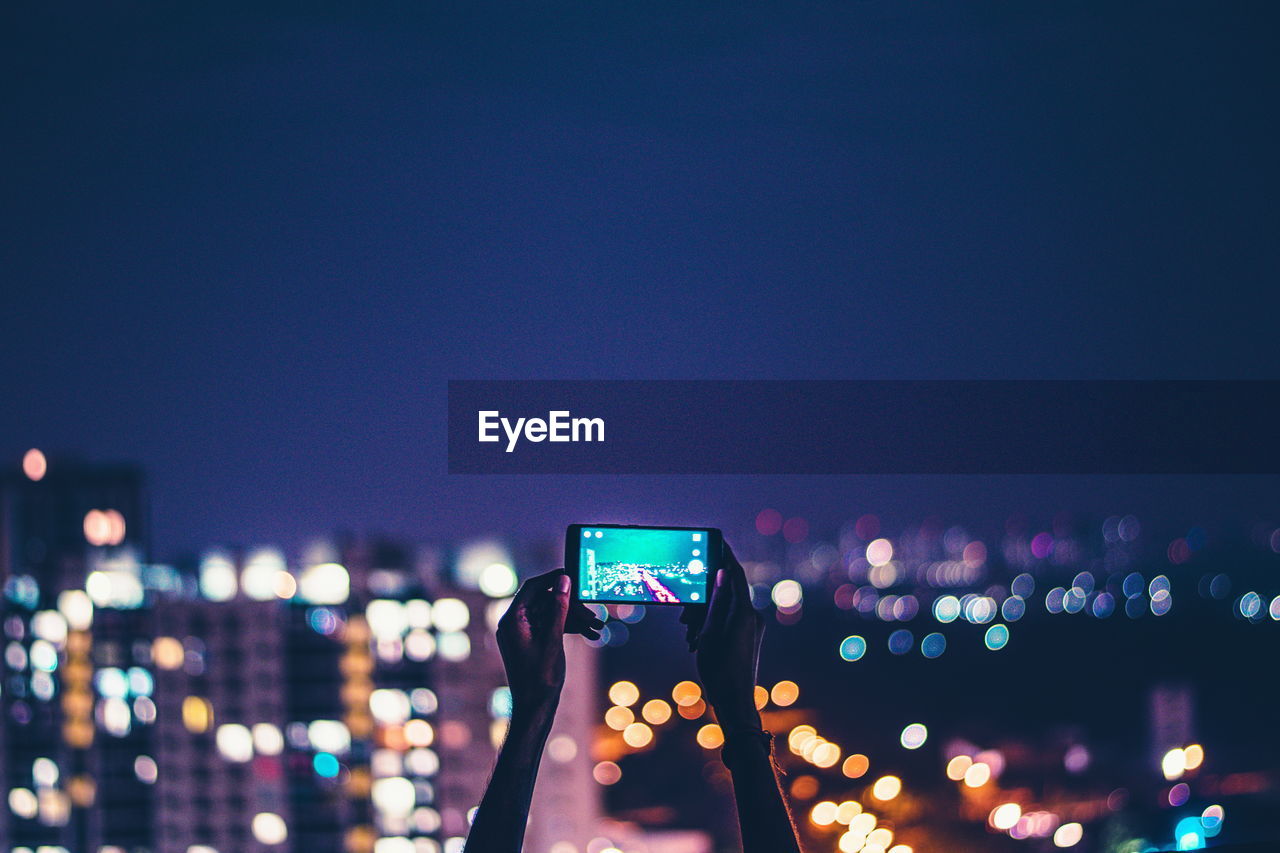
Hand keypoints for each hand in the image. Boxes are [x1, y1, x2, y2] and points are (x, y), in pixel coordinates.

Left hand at [496, 569, 602, 719]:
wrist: (534, 708)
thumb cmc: (540, 678)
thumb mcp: (553, 639)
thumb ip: (559, 607)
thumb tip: (564, 581)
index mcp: (513, 620)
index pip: (533, 587)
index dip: (553, 578)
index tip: (573, 574)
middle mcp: (514, 623)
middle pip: (545, 602)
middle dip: (571, 606)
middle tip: (593, 615)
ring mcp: (522, 633)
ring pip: (551, 614)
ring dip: (573, 619)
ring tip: (596, 627)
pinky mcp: (530, 641)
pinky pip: (549, 626)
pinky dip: (567, 628)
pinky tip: (588, 634)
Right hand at [680, 542, 764, 732]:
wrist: (735, 703)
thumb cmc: (720, 671)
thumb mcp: (709, 633)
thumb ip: (716, 601)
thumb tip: (722, 572)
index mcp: (743, 612)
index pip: (735, 574)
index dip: (725, 556)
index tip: (717, 541)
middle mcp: (752, 617)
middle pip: (727, 593)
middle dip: (704, 598)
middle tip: (686, 615)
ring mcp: (752, 627)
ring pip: (726, 608)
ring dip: (705, 614)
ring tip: (690, 633)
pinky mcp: (749, 637)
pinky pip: (730, 621)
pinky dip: (713, 623)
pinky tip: (698, 639)